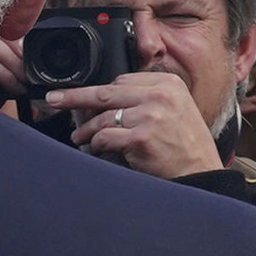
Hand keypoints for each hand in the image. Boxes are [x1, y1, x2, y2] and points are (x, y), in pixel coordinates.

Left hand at [39, 68, 224, 179]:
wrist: (201, 175)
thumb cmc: (186, 146)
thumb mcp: (176, 109)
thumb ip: (147, 98)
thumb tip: (105, 98)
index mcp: (168, 84)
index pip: (121, 80)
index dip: (97, 90)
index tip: (78, 95)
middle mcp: (160, 96)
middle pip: (106, 92)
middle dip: (75, 98)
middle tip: (54, 100)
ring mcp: (151, 116)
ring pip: (103, 118)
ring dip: (87, 130)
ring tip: (80, 138)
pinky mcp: (142, 138)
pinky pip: (105, 138)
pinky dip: (96, 145)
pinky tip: (97, 150)